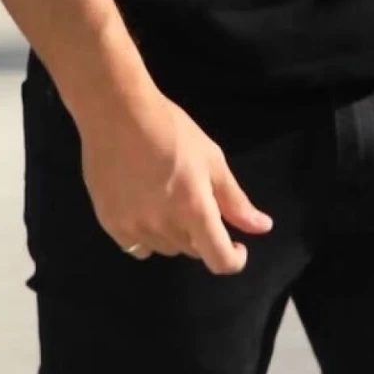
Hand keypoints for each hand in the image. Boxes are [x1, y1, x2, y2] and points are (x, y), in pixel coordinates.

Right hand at [76, 92, 272, 274]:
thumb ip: (236, 201)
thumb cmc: (171, 130)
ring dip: (175, 235)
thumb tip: (263, 228)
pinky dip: (147, 235)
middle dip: (202, 235)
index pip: (219, 260)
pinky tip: (144, 208)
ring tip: (167, 200)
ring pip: (165, 249)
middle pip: (193, 251)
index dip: (234, 260)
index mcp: (194, 209)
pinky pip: (136, 246)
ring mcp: (134, 226)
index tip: (236, 245)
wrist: (117, 114)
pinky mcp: (110, 223)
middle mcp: (164, 225)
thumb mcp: (212, 160)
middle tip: (196, 201)